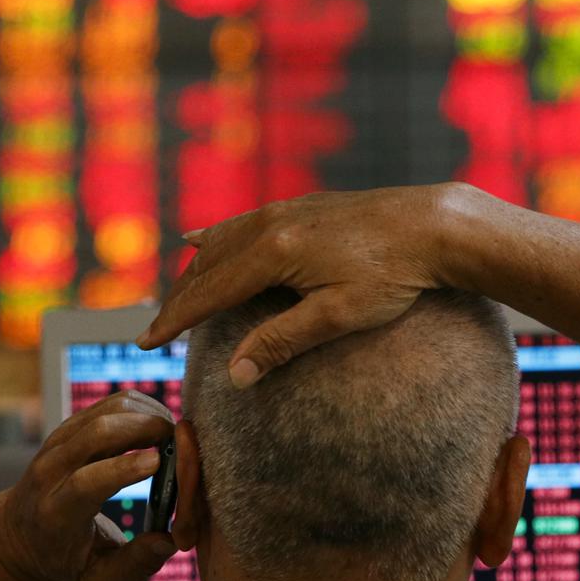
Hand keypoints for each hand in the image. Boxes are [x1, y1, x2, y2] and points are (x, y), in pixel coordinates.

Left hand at [0, 391, 177, 580]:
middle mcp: (51, 472)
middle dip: (145, 428)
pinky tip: (157, 427)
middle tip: (180, 442)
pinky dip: (139, 409)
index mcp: (57, 513)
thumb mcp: (98, 580)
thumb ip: (134, 567)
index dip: (123, 468)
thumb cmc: (64, 562)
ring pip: (105, 411)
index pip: (86, 481)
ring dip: (146, 414)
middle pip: (97, 433)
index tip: (159, 462)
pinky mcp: (68, 428)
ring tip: (172, 436)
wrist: (19, 535)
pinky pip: (107, 405)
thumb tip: (169, 541)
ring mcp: (57, 444)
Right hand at [138, 185, 461, 385]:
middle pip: (206, 266)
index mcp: (273, 253)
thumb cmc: (393, 274)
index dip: (174, 319)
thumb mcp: (338, 316)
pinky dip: (215, 239)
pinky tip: (201, 239)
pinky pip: (242, 223)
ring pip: (221, 241)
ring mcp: (286, 209)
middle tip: (153, 330)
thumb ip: (283, 342)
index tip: (146, 342)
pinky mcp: (303, 205)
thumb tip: (236, 375)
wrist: (434, 224)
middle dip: (177, 299)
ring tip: (174, 295)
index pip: (208, 293)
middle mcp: (270, 224)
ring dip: (194, 271)